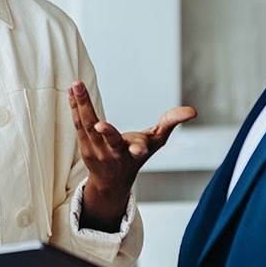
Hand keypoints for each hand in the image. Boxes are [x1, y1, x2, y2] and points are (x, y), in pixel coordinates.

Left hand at [69, 81, 195, 229]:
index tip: (139, 150)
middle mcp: (115, 155)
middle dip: (105, 131)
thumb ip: (171, 122)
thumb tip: (193, 111)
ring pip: (87, 128)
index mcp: (135, 153)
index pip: (139, 151)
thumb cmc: (136, 154)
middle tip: (98, 122)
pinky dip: (75, 107)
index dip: (139, 149)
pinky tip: (72, 91)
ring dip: (82, 106)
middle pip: (109, 141)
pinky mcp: (84, 146)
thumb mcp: (156, 140)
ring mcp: (97, 152)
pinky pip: (78, 125)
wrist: (111, 180)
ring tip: (77, 86)